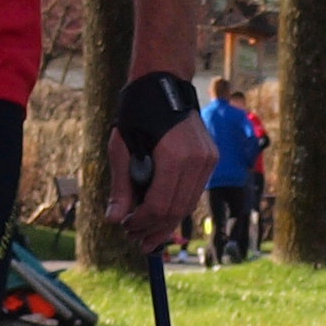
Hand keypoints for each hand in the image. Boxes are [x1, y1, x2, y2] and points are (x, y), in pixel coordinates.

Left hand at [103, 100, 217, 251]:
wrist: (162, 83)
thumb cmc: (137, 113)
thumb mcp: (121, 148)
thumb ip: (121, 186)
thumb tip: (114, 219)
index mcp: (174, 156)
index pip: (159, 204)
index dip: (142, 222)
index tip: (126, 228)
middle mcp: (197, 160)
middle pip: (177, 209)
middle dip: (155, 229)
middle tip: (137, 242)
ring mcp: (208, 159)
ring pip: (188, 204)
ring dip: (167, 222)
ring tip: (148, 234)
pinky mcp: (210, 158)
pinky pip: (194, 191)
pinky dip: (177, 205)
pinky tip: (162, 213)